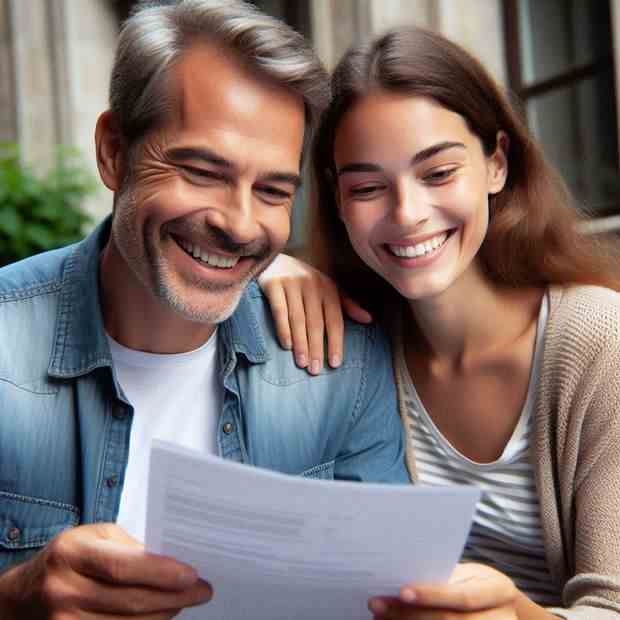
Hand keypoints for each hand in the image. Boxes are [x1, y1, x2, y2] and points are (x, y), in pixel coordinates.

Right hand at [0, 522, 211, 618]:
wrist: (23, 596)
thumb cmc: (68, 557)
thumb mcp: (94, 537)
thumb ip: (129, 547)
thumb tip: (171, 564)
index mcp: (72, 552)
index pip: (123, 566)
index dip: (161, 573)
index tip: (193, 576)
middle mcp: (64, 589)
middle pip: (130, 601)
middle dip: (174, 598)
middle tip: (203, 591)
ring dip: (164, 615)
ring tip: (185, 602)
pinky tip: (161, 616)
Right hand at [258, 254, 371, 373]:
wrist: (276, 259)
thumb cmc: (305, 281)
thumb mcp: (328, 288)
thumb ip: (347, 304)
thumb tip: (369, 320)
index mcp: (328, 288)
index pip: (335, 320)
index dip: (336, 342)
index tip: (335, 363)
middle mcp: (312, 285)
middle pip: (316, 322)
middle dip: (317, 348)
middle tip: (315, 371)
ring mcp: (292, 284)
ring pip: (298, 319)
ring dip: (301, 343)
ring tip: (302, 363)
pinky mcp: (273, 284)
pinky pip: (279, 311)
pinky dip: (283, 328)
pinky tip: (286, 345)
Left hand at [368, 563, 518, 619]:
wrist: (501, 607)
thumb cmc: (476, 584)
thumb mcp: (469, 576)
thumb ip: (444, 579)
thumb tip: (399, 576)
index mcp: (499, 591)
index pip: (463, 597)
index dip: (432, 595)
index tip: (401, 591)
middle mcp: (502, 619)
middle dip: (410, 614)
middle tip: (377, 605)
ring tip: (381, 617)